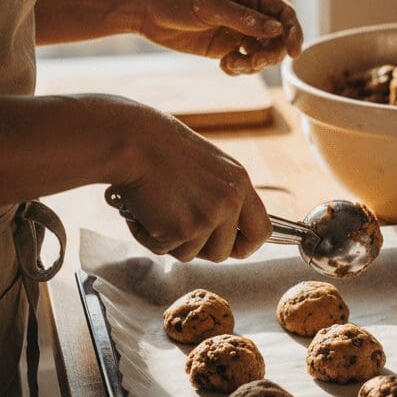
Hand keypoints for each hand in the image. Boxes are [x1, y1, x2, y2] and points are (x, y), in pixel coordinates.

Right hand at [110, 103, 271, 261]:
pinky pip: (165, 250)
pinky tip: (144, 210)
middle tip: (177, 227)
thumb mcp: (210, 168)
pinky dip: (149, 237)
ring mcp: (207, 217)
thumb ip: (222, 196)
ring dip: (171, 241)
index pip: (261, 231)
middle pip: (223, 253)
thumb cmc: (163, 150)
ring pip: (191, 255)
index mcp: (240, 184)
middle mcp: (230, 202)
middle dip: (198, 248)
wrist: (135, 141)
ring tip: (157, 210)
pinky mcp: (181, 229)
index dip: (245, 246)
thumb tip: (225, 231)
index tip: (230, 246)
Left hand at [139, 0, 302, 74]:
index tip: (293, 52)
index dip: (293, 32)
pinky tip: (224, 66)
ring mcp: (236, 31)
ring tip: (233, 65)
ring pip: (262, 54)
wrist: (145, 9)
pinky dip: (239, 69)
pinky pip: (243, 63)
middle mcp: (248, 12)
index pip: (283, 13)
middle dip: (271, 53)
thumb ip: (243, 19)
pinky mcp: (223, 48)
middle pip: (277, 37)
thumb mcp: (210, 6)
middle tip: (254, 62)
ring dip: (254, 64)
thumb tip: (277, 30)